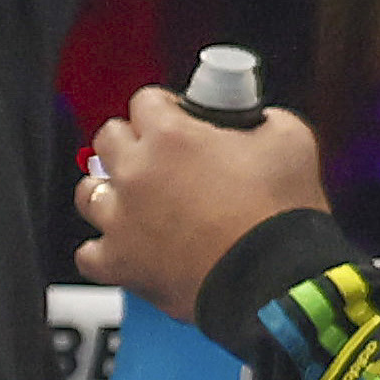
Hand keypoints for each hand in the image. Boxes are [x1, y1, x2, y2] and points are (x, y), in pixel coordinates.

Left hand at [74, 77, 337, 317]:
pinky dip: (105, 249)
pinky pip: (89, 253)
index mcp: (170, 137)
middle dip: (133, 140)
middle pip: (108, 139)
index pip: (146, 101)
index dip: (166, 106)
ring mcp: (120, 219)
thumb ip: (262, 118)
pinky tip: (127, 245)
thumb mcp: (290, 139)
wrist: (277, 277)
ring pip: (89, 192)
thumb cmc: (283, 211)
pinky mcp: (118, 262)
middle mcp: (135, 173)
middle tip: (160, 154)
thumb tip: (256, 119)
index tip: (178, 116)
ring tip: (137, 198)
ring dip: (110, 190)